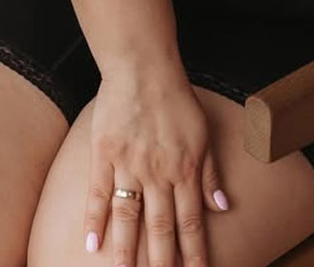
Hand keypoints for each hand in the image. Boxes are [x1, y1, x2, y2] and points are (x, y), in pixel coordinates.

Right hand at [84, 68, 228, 266]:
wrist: (143, 67)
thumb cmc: (176, 98)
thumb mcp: (203, 134)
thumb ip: (210, 173)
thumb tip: (222, 207)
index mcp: (185, 169)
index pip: (191, 222)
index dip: (194, 254)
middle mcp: (158, 173)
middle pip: (160, 227)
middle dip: (163, 263)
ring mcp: (129, 165)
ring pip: (129, 217)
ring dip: (127, 252)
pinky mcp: (104, 154)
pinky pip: (98, 192)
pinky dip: (94, 219)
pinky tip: (91, 243)